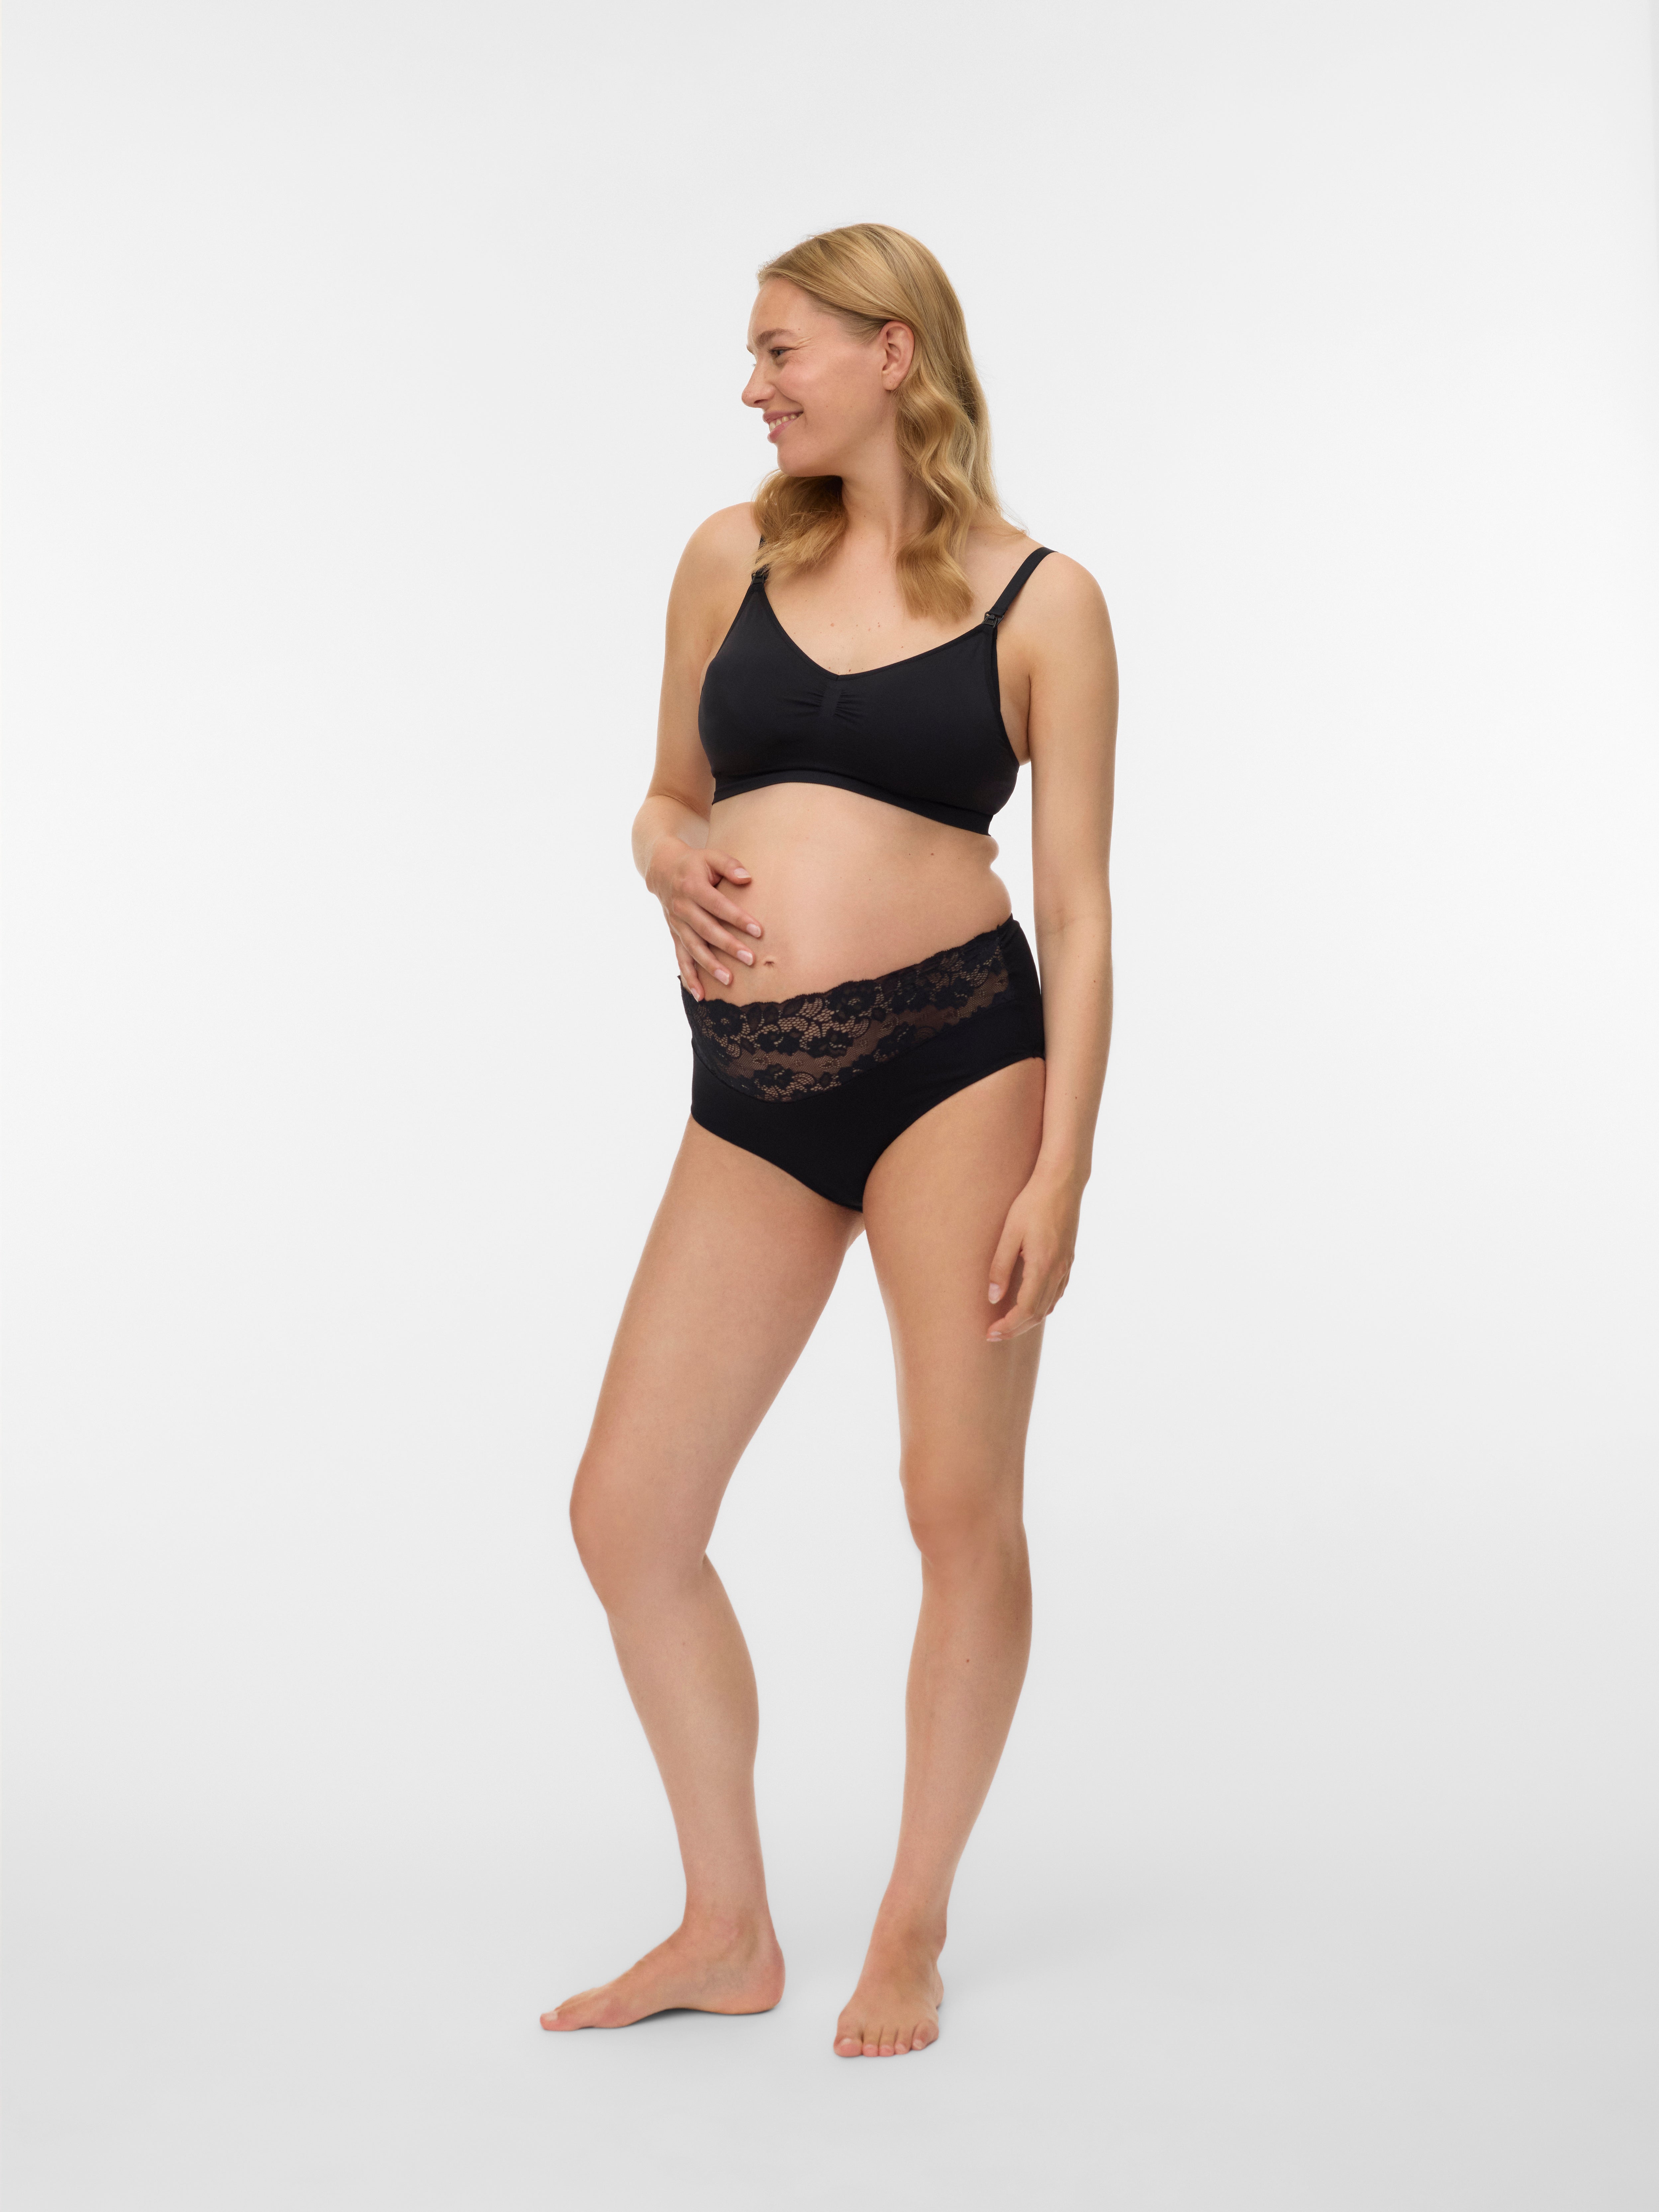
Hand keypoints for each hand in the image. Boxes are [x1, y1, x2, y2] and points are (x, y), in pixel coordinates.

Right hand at [648, 838, 762, 997]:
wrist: (661, 869)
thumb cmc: (694, 863)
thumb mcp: (711, 856)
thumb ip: (730, 865)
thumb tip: (748, 878)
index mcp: (693, 887)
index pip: (718, 905)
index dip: (738, 918)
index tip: (758, 931)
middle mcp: (682, 908)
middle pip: (707, 930)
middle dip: (728, 946)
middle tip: (750, 959)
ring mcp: (677, 924)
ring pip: (694, 948)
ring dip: (710, 965)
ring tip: (728, 980)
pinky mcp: (675, 935)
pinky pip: (681, 959)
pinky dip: (689, 978)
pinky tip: (700, 995)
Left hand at [986, 1170, 1081, 1340]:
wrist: (1062, 1183)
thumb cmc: (1032, 1203)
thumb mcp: (1009, 1233)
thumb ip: (1000, 1267)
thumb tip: (992, 1298)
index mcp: (1042, 1266)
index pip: (1025, 1310)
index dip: (1007, 1326)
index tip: (990, 1333)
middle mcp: (1057, 1271)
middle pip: (1038, 1314)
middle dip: (1015, 1329)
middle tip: (994, 1335)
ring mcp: (1065, 1266)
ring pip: (1049, 1305)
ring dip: (1028, 1320)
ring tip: (1008, 1324)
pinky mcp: (1068, 1259)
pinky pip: (1057, 1293)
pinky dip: (1043, 1306)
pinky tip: (1031, 1304)